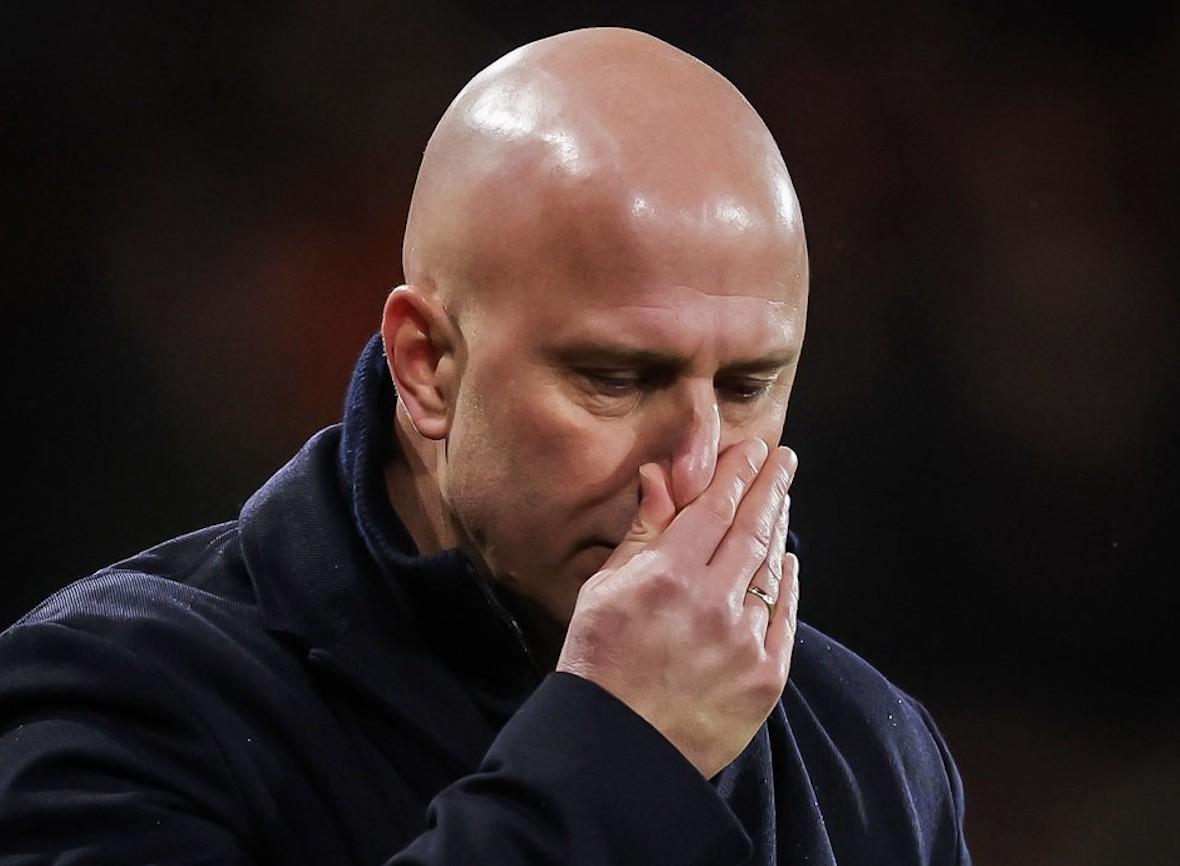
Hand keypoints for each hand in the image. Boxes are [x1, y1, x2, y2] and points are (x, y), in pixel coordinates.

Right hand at [556, 439, 799, 778]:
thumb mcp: (604, 590)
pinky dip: (788, 583)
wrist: (617, 752)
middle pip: (752, 528)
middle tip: (783, 459)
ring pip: (771, 568)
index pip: (714, 507)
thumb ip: (642, 531)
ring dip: (779, 528)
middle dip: (770, 486)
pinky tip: (788, 561)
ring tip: (782, 500)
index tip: (751, 448)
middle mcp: (712, 602)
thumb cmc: (598, 665)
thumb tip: (661, 477)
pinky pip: (785, 617)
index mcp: (667, 575)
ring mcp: (744, 640)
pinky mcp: (766, 677)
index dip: (736, 472)